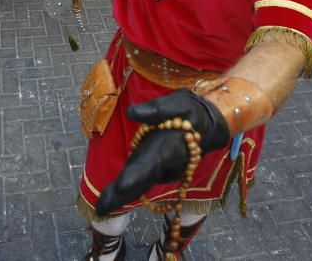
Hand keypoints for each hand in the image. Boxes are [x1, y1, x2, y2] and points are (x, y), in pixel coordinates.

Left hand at [94, 89, 228, 216]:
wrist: (210, 127)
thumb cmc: (192, 112)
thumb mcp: (179, 102)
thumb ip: (157, 109)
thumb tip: (132, 112)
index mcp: (167, 147)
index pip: (150, 162)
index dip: (136, 176)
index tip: (122, 187)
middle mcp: (165, 164)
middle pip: (142, 181)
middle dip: (122, 195)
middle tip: (101, 209)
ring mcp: (163, 170)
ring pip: (140, 184)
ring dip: (121, 195)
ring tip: (103, 206)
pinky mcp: (159, 170)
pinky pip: (141, 182)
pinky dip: (127, 190)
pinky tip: (111, 199)